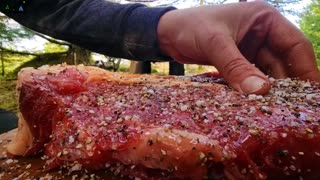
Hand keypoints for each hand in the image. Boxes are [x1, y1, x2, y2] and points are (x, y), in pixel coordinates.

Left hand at [157, 1, 319, 93]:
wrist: (167, 34)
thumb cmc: (190, 27)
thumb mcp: (215, 43)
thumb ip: (236, 66)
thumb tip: (260, 91)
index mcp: (264, 19)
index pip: (295, 44)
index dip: (306, 69)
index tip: (311, 94)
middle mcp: (262, 33)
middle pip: (284, 62)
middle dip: (288, 85)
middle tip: (293, 109)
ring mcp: (250, 49)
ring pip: (268, 72)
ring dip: (270, 90)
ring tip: (277, 111)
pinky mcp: (238, 61)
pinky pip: (252, 77)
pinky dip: (254, 89)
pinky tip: (257, 104)